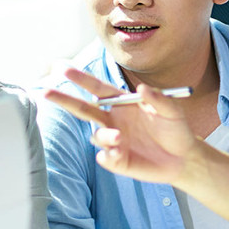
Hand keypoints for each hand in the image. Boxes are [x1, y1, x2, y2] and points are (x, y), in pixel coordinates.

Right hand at [42, 69, 200, 185]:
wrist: (183, 158)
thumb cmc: (176, 129)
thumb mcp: (172, 110)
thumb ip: (158, 99)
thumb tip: (142, 89)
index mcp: (123, 103)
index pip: (97, 88)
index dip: (81, 79)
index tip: (63, 69)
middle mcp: (114, 120)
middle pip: (83, 109)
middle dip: (64, 100)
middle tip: (46, 91)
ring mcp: (114, 140)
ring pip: (96, 136)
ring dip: (104, 135)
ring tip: (118, 137)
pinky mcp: (117, 160)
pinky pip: (105, 156)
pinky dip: (110, 154)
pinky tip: (122, 154)